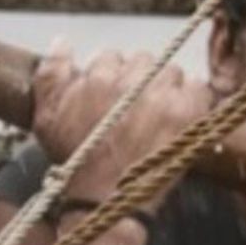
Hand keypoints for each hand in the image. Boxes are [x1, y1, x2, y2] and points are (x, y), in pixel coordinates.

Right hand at [31, 44, 214, 210]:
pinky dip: (194, 98)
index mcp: (97, 78)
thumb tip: (62, 42)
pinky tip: (182, 115)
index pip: (110, 56)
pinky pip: (199, 87)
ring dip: (166, 87)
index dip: (112, 76)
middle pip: (142, 61)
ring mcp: (161, 97)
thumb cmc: (75, 163)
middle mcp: (129, 82)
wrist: (106, 202)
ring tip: (158, 113)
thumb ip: (50, 74)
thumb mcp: (46, 118)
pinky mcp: (186, 114)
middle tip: (135, 106)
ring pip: (170, 71)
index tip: (113, 96)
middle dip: (138, 79)